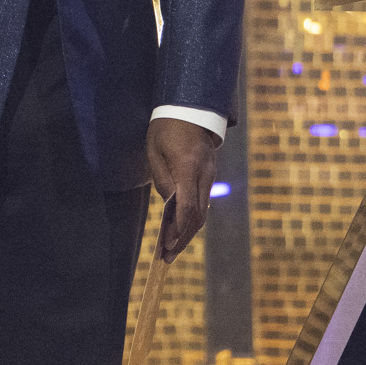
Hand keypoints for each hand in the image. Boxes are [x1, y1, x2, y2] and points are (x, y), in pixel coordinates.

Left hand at [146, 117, 220, 263]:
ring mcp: (210, 175)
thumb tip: (169, 205)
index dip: (177, 229)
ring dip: (188, 232)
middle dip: (183, 238)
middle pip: (198, 215)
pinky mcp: (210, 174)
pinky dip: (192, 218)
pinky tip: (181, 229)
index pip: (187, 206)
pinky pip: (203, 201)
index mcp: (188, 168)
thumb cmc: (166, 127)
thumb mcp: (155, 151)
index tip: (167, 245)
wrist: (192, 107)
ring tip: (173, 248)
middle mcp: (204, 174)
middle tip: (168, 257)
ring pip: (203, 211)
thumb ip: (162, 179)